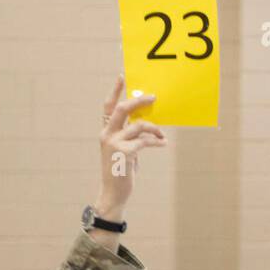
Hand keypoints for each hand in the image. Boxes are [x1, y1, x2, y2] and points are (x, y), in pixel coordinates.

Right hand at [94, 76, 166, 220]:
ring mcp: (114, 144)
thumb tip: (145, 122)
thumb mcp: (123, 150)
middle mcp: (107, 135)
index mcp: (106, 131)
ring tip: (162, 135)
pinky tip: (163, 144)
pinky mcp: (124, 153)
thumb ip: (129, 135)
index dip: (115, 91)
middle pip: (122, 109)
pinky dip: (156, 141)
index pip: (108, 107)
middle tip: (154, 97)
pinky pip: (144, 141)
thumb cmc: (121, 172)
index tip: (122, 76)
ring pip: (138, 125)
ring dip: (154, 128)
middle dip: (139, 101)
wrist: (114, 193)